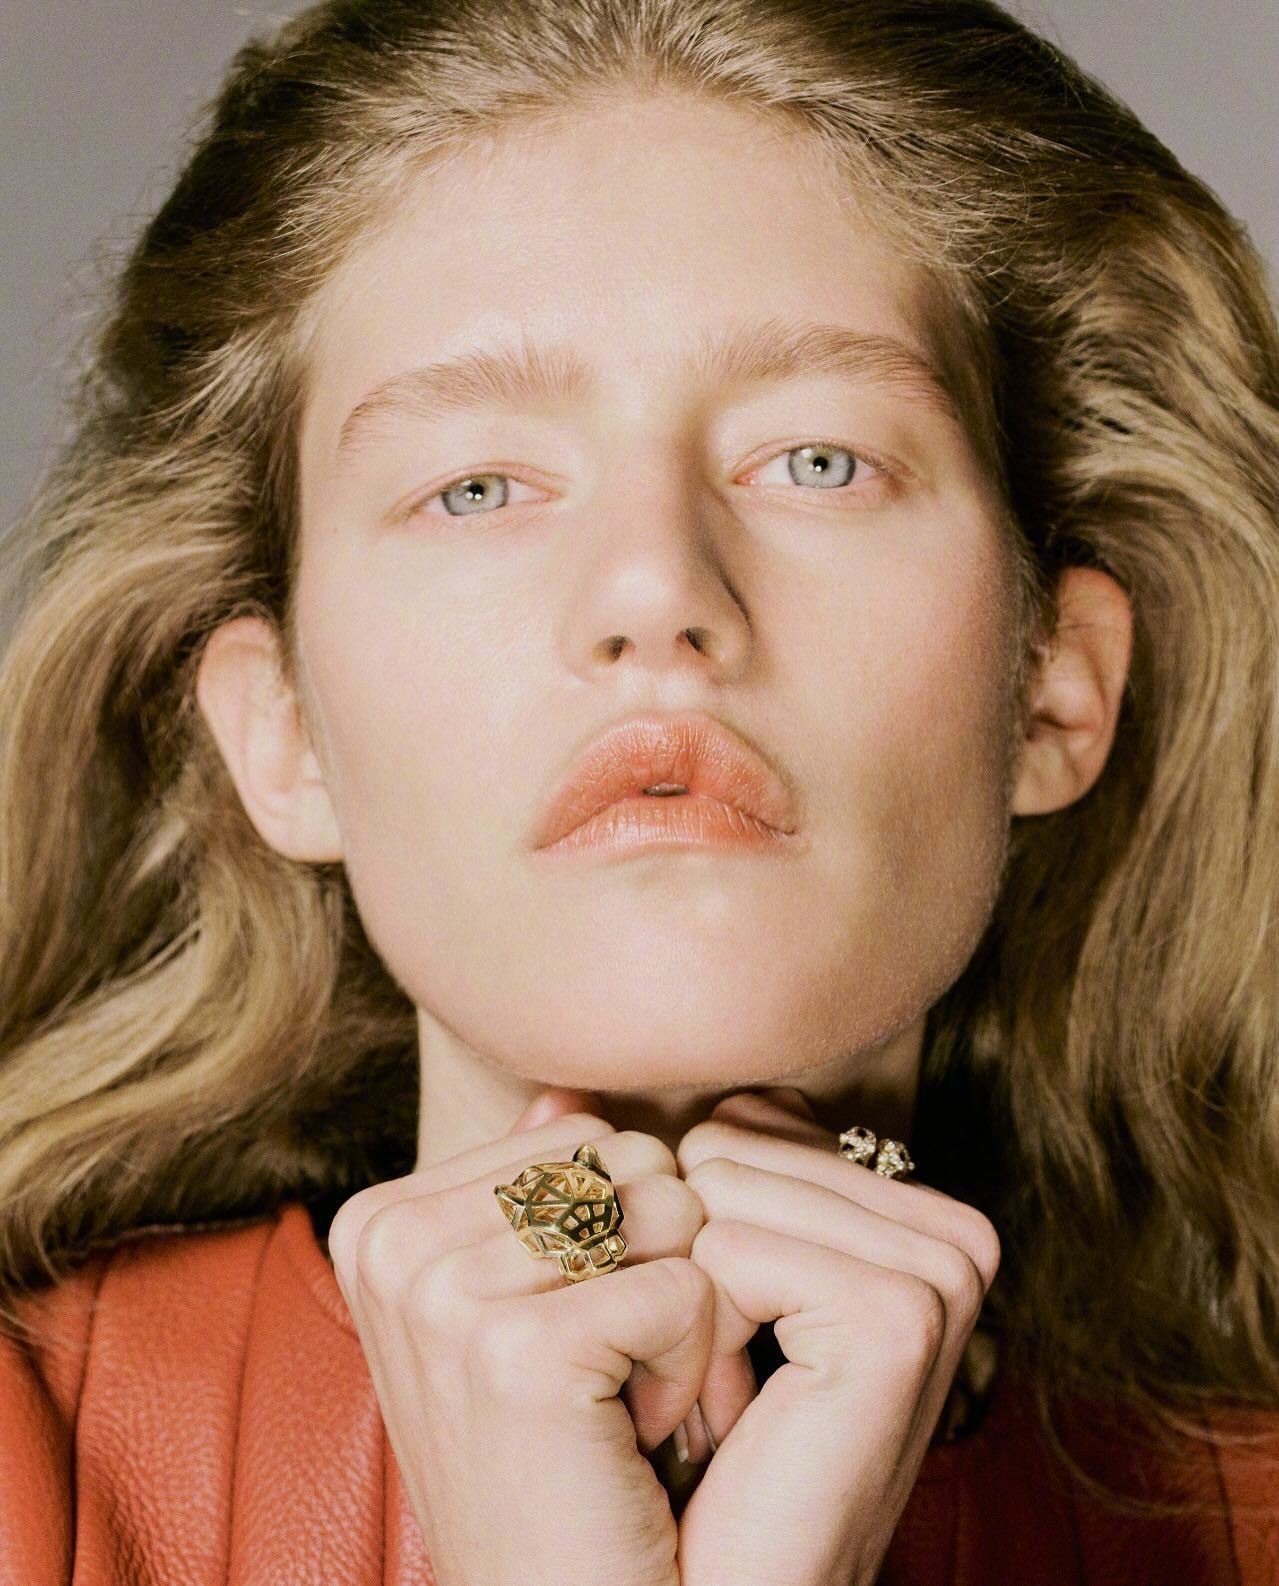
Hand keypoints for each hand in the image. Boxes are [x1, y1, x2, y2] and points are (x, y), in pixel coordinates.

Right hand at [326, 1088, 715, 1585]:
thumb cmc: (551, 1458)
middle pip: (624, 1162)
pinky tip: (631, 1437)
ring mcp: (441, 1297)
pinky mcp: (515, 1354)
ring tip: (614, 1400)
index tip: (569, 1337)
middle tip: (602, 1373)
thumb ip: (534, 1189)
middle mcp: (393, 1244)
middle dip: (653, 1264)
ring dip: (678, 1316)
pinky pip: (685, 1292)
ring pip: (665, 1216)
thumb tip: (567, 1091)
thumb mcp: (522, 1307)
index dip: (614, 1233)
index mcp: (381, 1221)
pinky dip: (690, 1369)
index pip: (579, 1134)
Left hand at [672, 1087, 1000, 1585]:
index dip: (688, 1217)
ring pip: (727, 1184)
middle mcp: (949, 1233)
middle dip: (683, 1253)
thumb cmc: (684, 1453)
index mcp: (915, 1213)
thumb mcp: (682, 1290)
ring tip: (712, 1398)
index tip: (713, 1330)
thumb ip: (652, 1181)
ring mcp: (937, 1275)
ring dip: (682, 1295)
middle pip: (735, 1141)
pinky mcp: (899, 1322)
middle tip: (707, 1375)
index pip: (748, 1118)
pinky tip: (724, 1417)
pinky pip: (731, 1252)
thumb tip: (559, 1091)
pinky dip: (695, 1331)